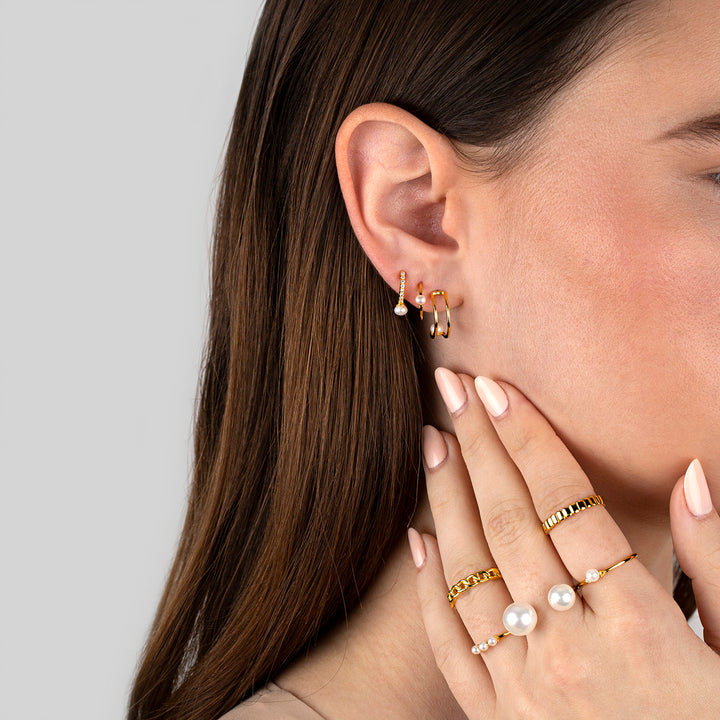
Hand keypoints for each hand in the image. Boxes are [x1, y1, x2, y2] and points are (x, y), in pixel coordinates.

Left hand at [408, 368, 719, 718]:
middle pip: (510, 521)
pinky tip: (417, 537)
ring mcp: (525, 689)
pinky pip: (449, 646)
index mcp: (639, 626)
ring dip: (446, 497)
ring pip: (471, 571)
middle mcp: (571, 649)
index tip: (496, 388)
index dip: (528, 438)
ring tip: (432, 440)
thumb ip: (716, 562)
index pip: (567, 502)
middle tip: (452, 385)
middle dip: (478, 444)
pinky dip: (429, 587)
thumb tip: (688, 476)